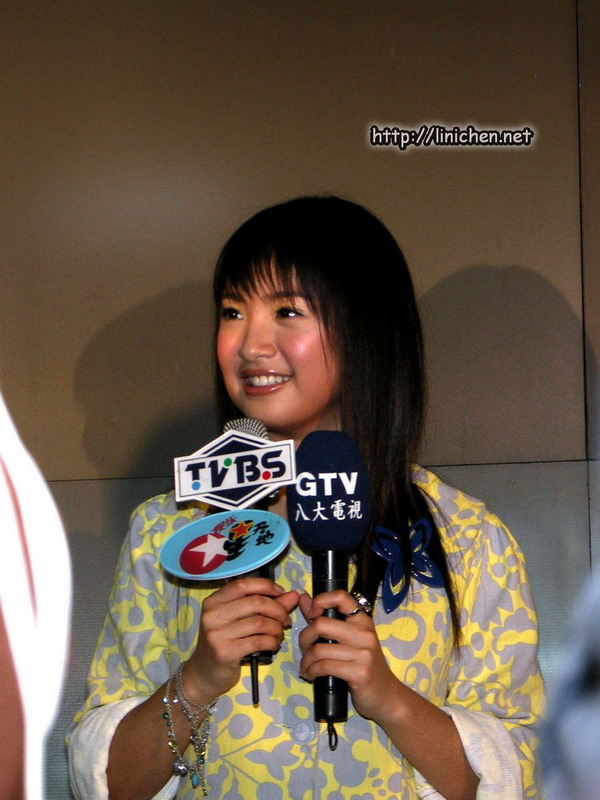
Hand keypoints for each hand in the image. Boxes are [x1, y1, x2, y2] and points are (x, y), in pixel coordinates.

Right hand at [186, 577, 299, 701]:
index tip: (280, 593)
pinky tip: (273, 644)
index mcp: (213, 601)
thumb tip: (294, 594)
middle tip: (285, 619)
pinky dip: (272, 641)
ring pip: (259, 622)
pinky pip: (258, 641)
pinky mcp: (225, 653)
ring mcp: (217, 634)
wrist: (205, 673)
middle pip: (255, 602)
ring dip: (276, 628)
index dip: (266, 586)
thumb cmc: (225, 642)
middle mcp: (212, 615)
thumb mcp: (240, 619)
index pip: (243, 584)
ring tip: (278, 634)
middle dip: (278, 610)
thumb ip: (267, 604)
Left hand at [298, 590, 401, 723]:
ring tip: (306, 668)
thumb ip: (325, 619)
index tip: (311, 616)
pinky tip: (311, 675)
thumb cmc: (365, 666)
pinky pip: (324, 667)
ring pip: (319, 649)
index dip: (320, 601)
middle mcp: (365, 633)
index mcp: (362, 620)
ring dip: (306, 660)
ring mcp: (364, 653)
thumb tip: (303, 599)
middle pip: (321, 624)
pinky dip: (311, 671)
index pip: (340, 596)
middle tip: (305, 651)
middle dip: (305, 638)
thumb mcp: (349, 640)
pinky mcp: (359, 673)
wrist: (386, 696)